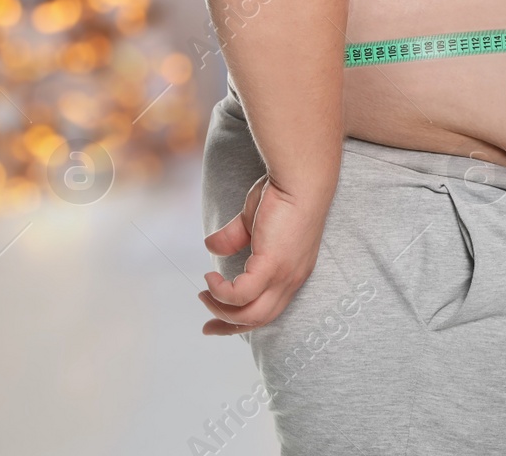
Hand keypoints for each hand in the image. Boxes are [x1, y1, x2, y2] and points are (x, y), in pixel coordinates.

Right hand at [200, 173, 329, 335]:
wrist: (300, 179)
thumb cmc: (283, 193)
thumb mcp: (253, 221)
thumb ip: (235, 236)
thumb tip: (211, 247)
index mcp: (292, 271)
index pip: (269, 308)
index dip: (244, 320)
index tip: (218, 323)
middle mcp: (292, 279)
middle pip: (260, 319)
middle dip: (230, 326)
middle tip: (207, 326)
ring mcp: (284, 275)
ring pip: (252, 314)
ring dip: (223, 310)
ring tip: (205, 293)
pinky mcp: (272, 266)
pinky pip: (241, 294)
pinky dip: (222, 292)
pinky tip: (210, 278)